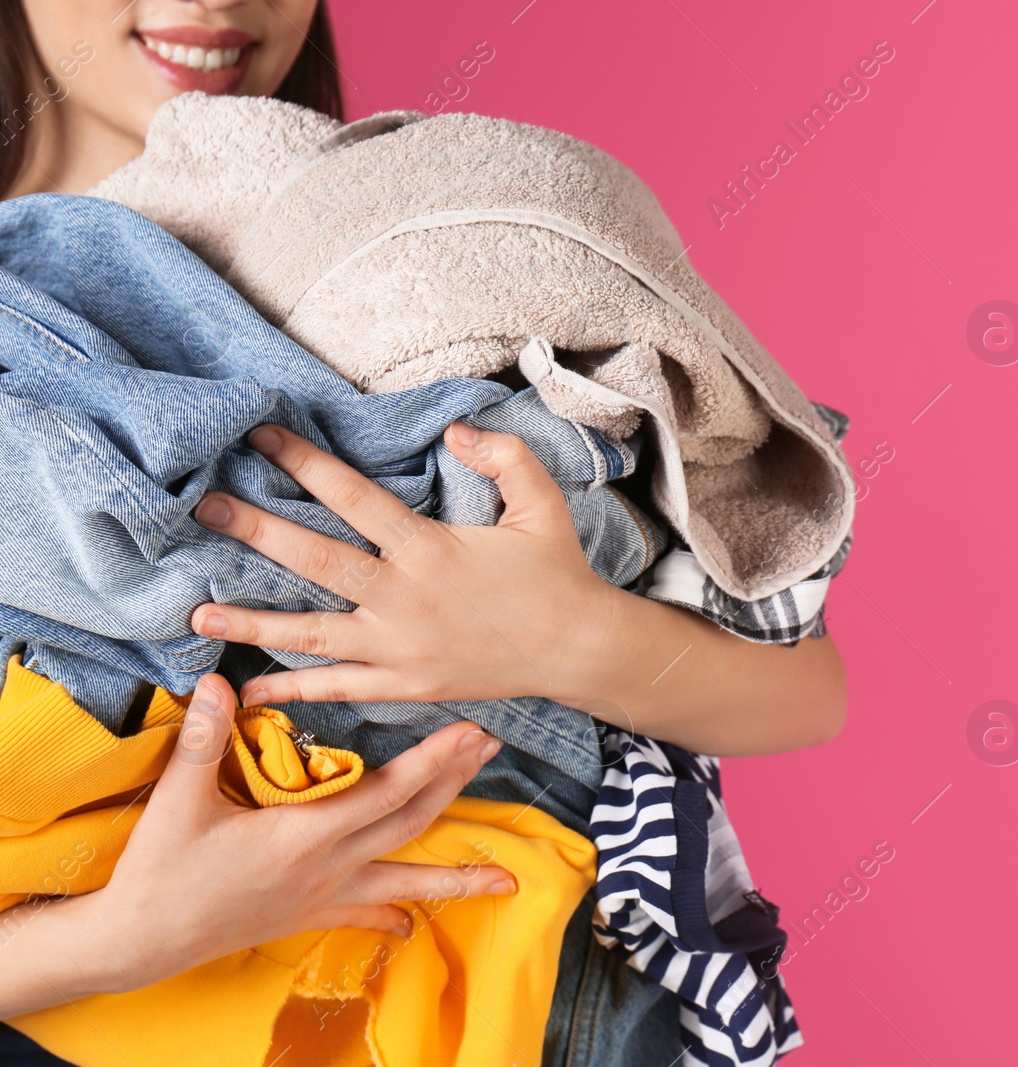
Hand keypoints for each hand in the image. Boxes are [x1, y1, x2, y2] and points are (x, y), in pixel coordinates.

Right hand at [0, 674, 513, 1009]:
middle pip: (410, 822)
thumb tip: (218, 681)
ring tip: (505, 877)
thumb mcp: (179, 798)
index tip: (469, 731)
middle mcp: (328, 867)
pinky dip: (394, 918)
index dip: (434, 761)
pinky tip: (415, 926)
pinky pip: (363, 917)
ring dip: (455, 874)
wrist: (137, 940)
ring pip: (404, 881)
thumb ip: (204, 738)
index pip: (388, 790)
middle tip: (491, 749)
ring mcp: (323, 896)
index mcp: (305, 833)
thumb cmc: (160, 868)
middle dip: (455, 784)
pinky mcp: (308, 916)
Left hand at [189, 423, 626, 707]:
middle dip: (255, 531)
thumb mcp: (542, 503)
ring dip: (252, 620)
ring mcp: (399, 647)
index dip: (305, 463)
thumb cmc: (557, 573)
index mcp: (429, 548)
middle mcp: (403, 598)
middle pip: (315, 559)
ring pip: (310, 632)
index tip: (261, 437)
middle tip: (203, 509)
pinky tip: (247, 690)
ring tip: (197, 610)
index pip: (353, 497)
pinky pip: (338, 687)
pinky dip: (292, 691)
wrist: (578, 649)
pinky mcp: (405, 685)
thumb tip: (455, 430)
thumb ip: (502, 456)